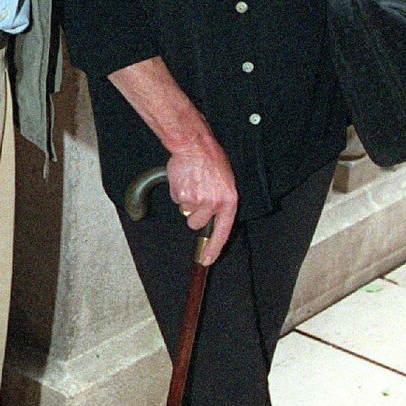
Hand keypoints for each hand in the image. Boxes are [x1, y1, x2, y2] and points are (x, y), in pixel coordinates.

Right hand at [166, 130, 237, 264]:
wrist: (194, 145)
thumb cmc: (212, 160)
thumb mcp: (226, 182)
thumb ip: (220, 202)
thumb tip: (211, 219)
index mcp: (229, 201)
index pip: (222, 232)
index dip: (213, 248)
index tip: (206, 260)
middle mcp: (213, 203)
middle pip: (197, 224)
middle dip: (194, 214)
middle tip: (198, 194)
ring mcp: (196, 200)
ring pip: (186, 213)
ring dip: (187, 202)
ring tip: (192, 184)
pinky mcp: (181, 195)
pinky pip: (176, 201)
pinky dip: (178, 192)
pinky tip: (185, 179)